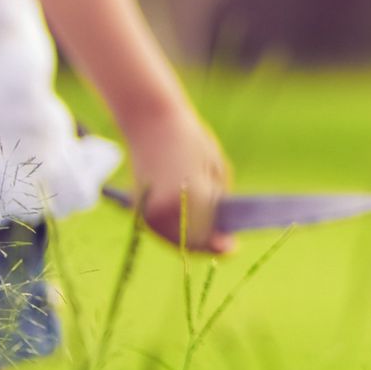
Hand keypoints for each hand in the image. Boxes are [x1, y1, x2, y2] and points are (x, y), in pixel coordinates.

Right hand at [123, 106, 233, 255]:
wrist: (152, 121)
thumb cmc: (191, 141)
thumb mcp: (216, 170)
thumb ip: (220, 203)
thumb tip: (224, 232)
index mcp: (191, 198)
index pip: (208, 236)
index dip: (220, 245)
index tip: (232, 247)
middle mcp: (165, 209)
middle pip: (190, 242)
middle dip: (208, 243)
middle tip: (223, 241)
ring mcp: (147, 210)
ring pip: (174, 240)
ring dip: (191, 239)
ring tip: (208, 231)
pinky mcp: (138, 208)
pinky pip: (161, 230)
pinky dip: (176, 231)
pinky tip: (188, 224)